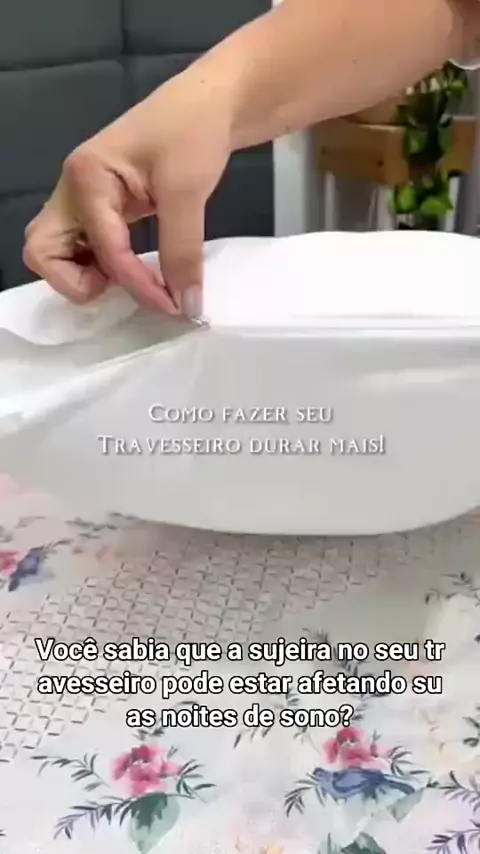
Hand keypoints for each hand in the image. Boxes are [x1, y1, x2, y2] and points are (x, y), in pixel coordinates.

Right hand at [23, 73, 232, 317]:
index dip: (138, 286)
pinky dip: (98, 266)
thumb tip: (186, 305)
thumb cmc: (194, 132)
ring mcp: (81, 199)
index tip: (174, 305)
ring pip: (55, 253)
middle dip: (77, 282)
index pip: (105, 251)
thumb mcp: (188, 192)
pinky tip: (134, 269)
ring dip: (84, 277)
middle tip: (124, 287)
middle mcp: (73, 189)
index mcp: (88, 176)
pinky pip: (80, 247)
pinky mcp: (98, 208)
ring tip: (131, 279)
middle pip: (43, 252)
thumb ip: (182, 251)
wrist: (210, 103)